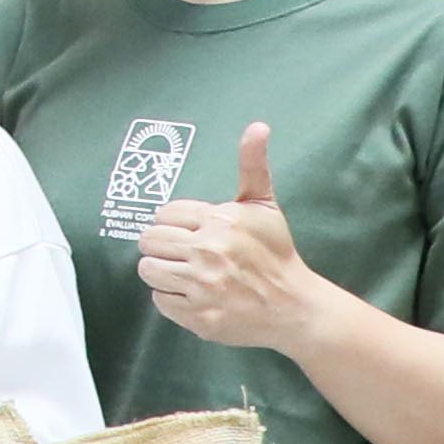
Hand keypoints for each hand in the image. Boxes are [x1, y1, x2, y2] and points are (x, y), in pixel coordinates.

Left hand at [130, 123, 323, 355]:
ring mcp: (202, 287)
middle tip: (186, 254)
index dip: (175, 224)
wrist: (294, 307)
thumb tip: (258, 126)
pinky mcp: (198, 317)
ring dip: (163, 272)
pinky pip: (160, 301)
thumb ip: (253, 165)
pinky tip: (195, 295)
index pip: (163, 215)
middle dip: (164, 246)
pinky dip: (172, 299)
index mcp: (220, 221)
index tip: (193, 232)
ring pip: (148, 269)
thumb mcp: (265, 206)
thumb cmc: (275, 253)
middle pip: (149, 241)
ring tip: (188, 273)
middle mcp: (208, 252)